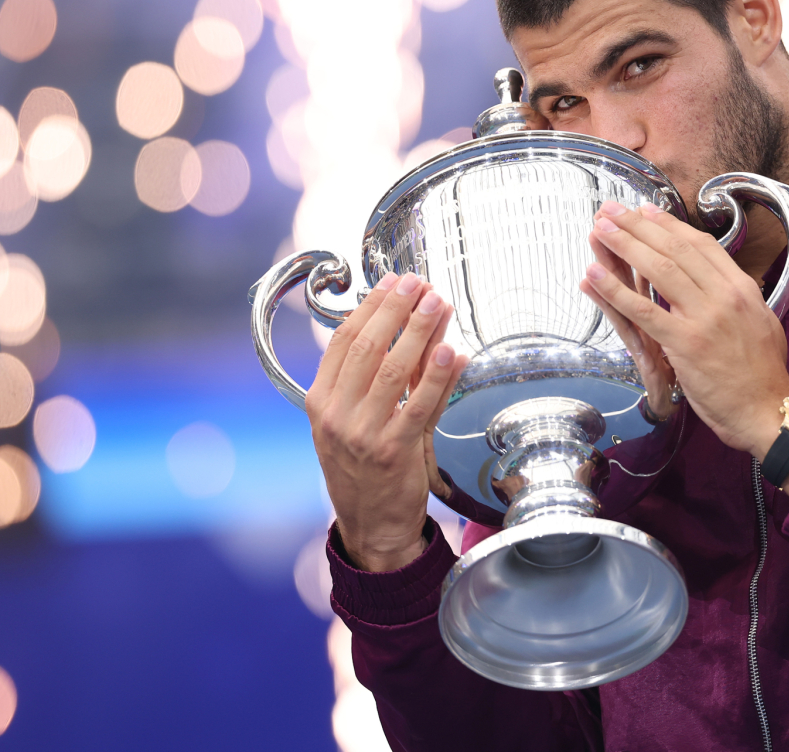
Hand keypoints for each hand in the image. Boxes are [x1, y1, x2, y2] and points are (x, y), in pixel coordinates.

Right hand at [304, 271, 469, 571]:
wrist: (370, 524)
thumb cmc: (365, 466)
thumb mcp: (354, 418)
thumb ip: (376, 377)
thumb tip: (406, 326)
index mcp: (320, 400)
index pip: (343, 341)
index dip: (371, 307)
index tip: (393, 282)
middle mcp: (335, 415)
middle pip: (367, 347)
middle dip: (396, 309)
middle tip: (419, 283)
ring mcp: (362, 434)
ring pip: (394, 371)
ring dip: (419, 332)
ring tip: (439, 304)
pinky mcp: (392, 452)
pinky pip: (419, 406)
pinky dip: (437, 376)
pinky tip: (452, 351)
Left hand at [580, 201, 788, 457]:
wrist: (769, 410)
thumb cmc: (763, 375)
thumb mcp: (761, 322)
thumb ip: (739, 300)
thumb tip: (723, 284)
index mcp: (741, 288)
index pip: (701, 245)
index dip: (670, 226)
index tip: (647, 211)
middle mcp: (723, 295)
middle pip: (675, 250)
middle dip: (639, 226)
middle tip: (612, 210)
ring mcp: (704, 317)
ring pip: (659, 270)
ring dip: (624, 246)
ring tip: (601, 228)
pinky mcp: (685, 343)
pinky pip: (643, 311)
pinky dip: (615, 290)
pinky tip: (594, 274)